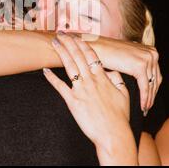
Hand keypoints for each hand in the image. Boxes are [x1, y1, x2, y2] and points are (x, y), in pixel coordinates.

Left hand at [43, 32, 136, 164]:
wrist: (113, 134)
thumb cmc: (119, 116)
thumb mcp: (124, 94)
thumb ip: (117, 79)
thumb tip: (111, 70)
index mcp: (103, 78)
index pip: (91, 55)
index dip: (83, 44)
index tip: (77, 36)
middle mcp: (91, 81)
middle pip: (78, 56)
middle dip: (69, 43)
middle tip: (61, 33)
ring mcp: (81, 90)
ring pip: (69, 66)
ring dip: (61, 53)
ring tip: (54, 43)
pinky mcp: (73, 102)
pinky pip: (60, 87)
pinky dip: (51, 78)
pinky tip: (45, 70)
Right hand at [90, 36, 162, 114]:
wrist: (96, 48)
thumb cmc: (108, 54)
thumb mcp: (127, 58)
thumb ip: (137, 66)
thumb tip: (143, 80)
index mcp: (150, 51)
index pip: (155, 74)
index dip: (153, 88)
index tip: (150, 99)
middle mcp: (152, 53)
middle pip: (155, 79)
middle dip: (152, 95)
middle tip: (148, 107)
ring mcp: (147, 59)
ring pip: (151, 84)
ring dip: (149, 98)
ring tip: (145, 108)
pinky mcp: (140, 66)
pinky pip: (145, 86)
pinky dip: (144, 98)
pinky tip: (142, 106)